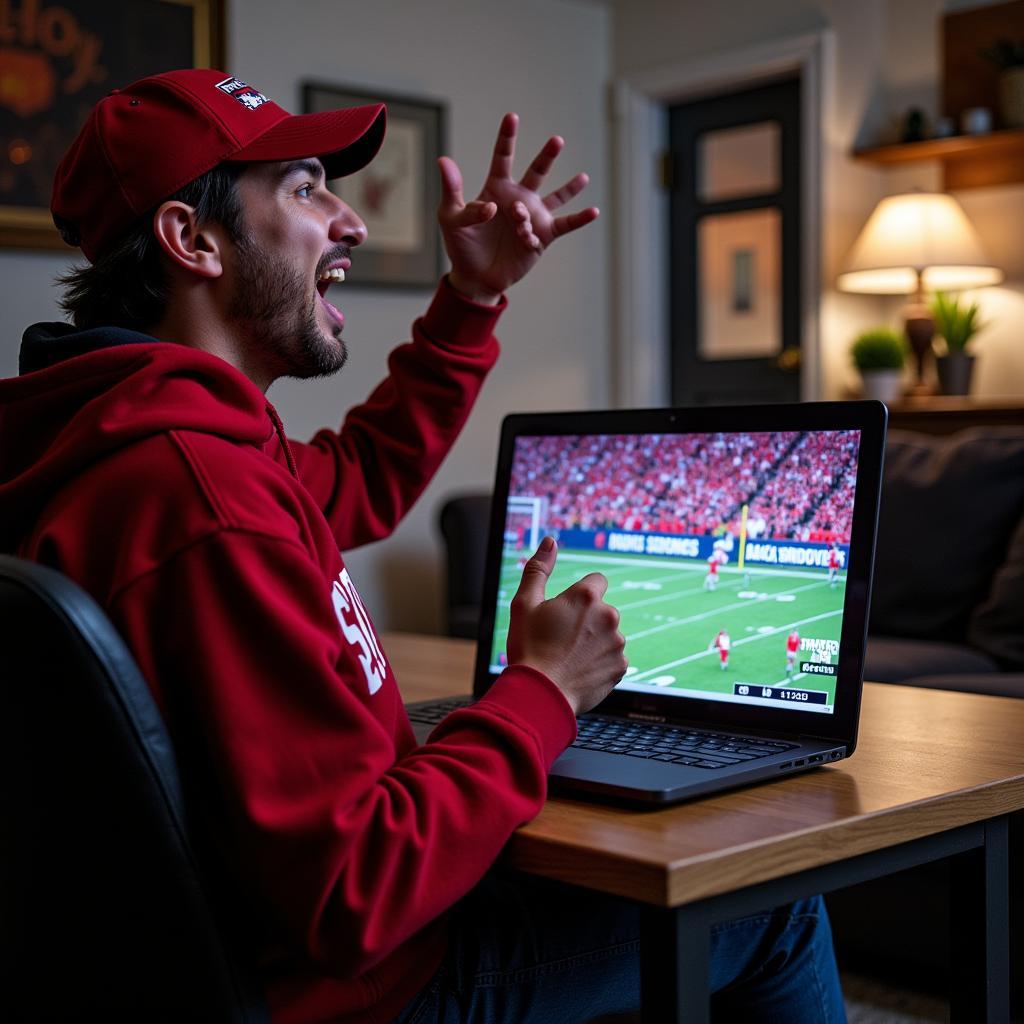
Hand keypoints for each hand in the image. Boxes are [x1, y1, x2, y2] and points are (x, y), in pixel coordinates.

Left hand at [437, 113, 598, 303]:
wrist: (475, 276)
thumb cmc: (461, 244)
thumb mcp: (449, 216)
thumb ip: (452, 189)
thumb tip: (444, 160)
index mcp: (496, 188)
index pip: (503, 157)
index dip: (507, 138)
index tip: (512, 117)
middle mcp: (518, 198)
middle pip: (536, 172)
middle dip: (546, 157)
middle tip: (557, 140)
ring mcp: (532, 217)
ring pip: (555, 197)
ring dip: (568, 188)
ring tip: (583, 178)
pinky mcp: (541, 237)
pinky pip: (564, 225)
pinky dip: (579, 219)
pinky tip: (593, 211)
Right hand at [506, 537, 626, 716]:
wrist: (540, 694)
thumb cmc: (528, 648)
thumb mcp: (524, 604)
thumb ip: (538, 569)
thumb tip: (549, 541)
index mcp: (586, 596)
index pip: (596, 581)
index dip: (580, 596)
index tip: (566, 612)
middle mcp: (608, 615)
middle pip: (603, 610)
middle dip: (588, 620)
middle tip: (562, 638)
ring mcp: (617, 642)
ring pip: (608, 635)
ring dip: (595, 642)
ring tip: (569, 657)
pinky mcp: (621, 666)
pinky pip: (613, 659)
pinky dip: (600, 663)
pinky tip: (579, 671)